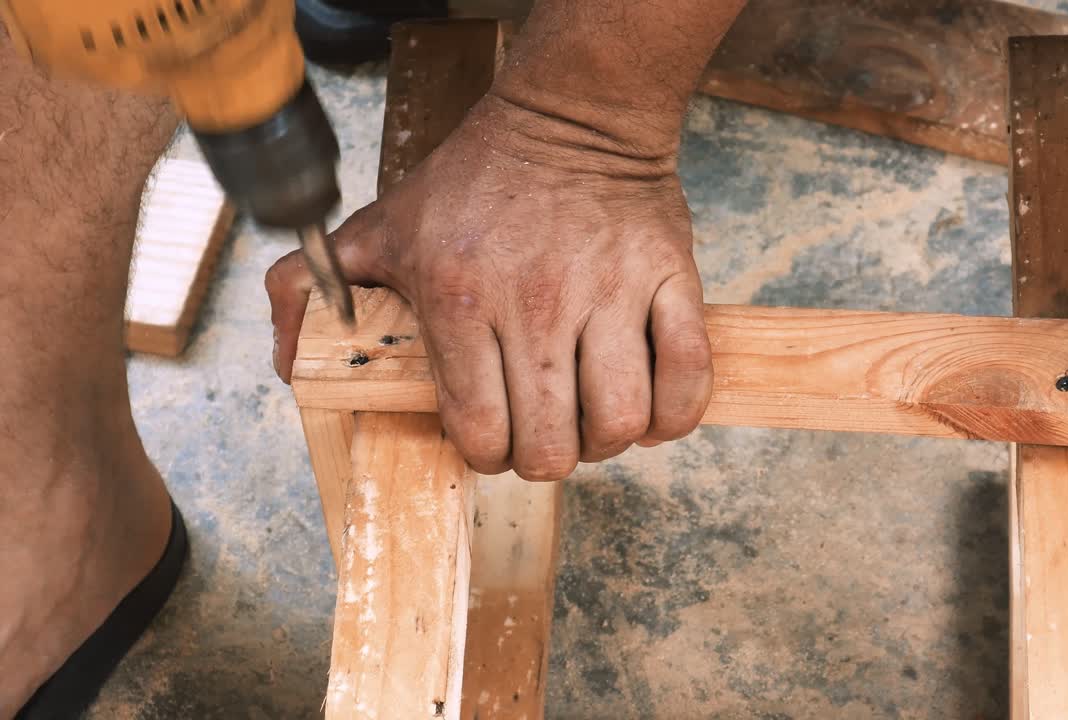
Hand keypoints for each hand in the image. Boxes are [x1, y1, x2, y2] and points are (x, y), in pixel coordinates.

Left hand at [266, 95, 713, 479]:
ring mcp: (610, 294)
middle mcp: (535, 305)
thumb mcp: (376, 229)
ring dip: (608, 440)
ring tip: (595, 415)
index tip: (493, 433)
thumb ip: (309, 290)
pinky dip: (676, 414)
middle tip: (544, 429)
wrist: (571, 118)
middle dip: (546, 458)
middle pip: (552, 449)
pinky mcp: (669, 281)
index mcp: (458, 303)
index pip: (479, 434)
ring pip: (622, 424)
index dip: (487, 453)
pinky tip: (652, 405)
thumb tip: (287, 366)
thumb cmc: (472, 183)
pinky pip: (689, 379)